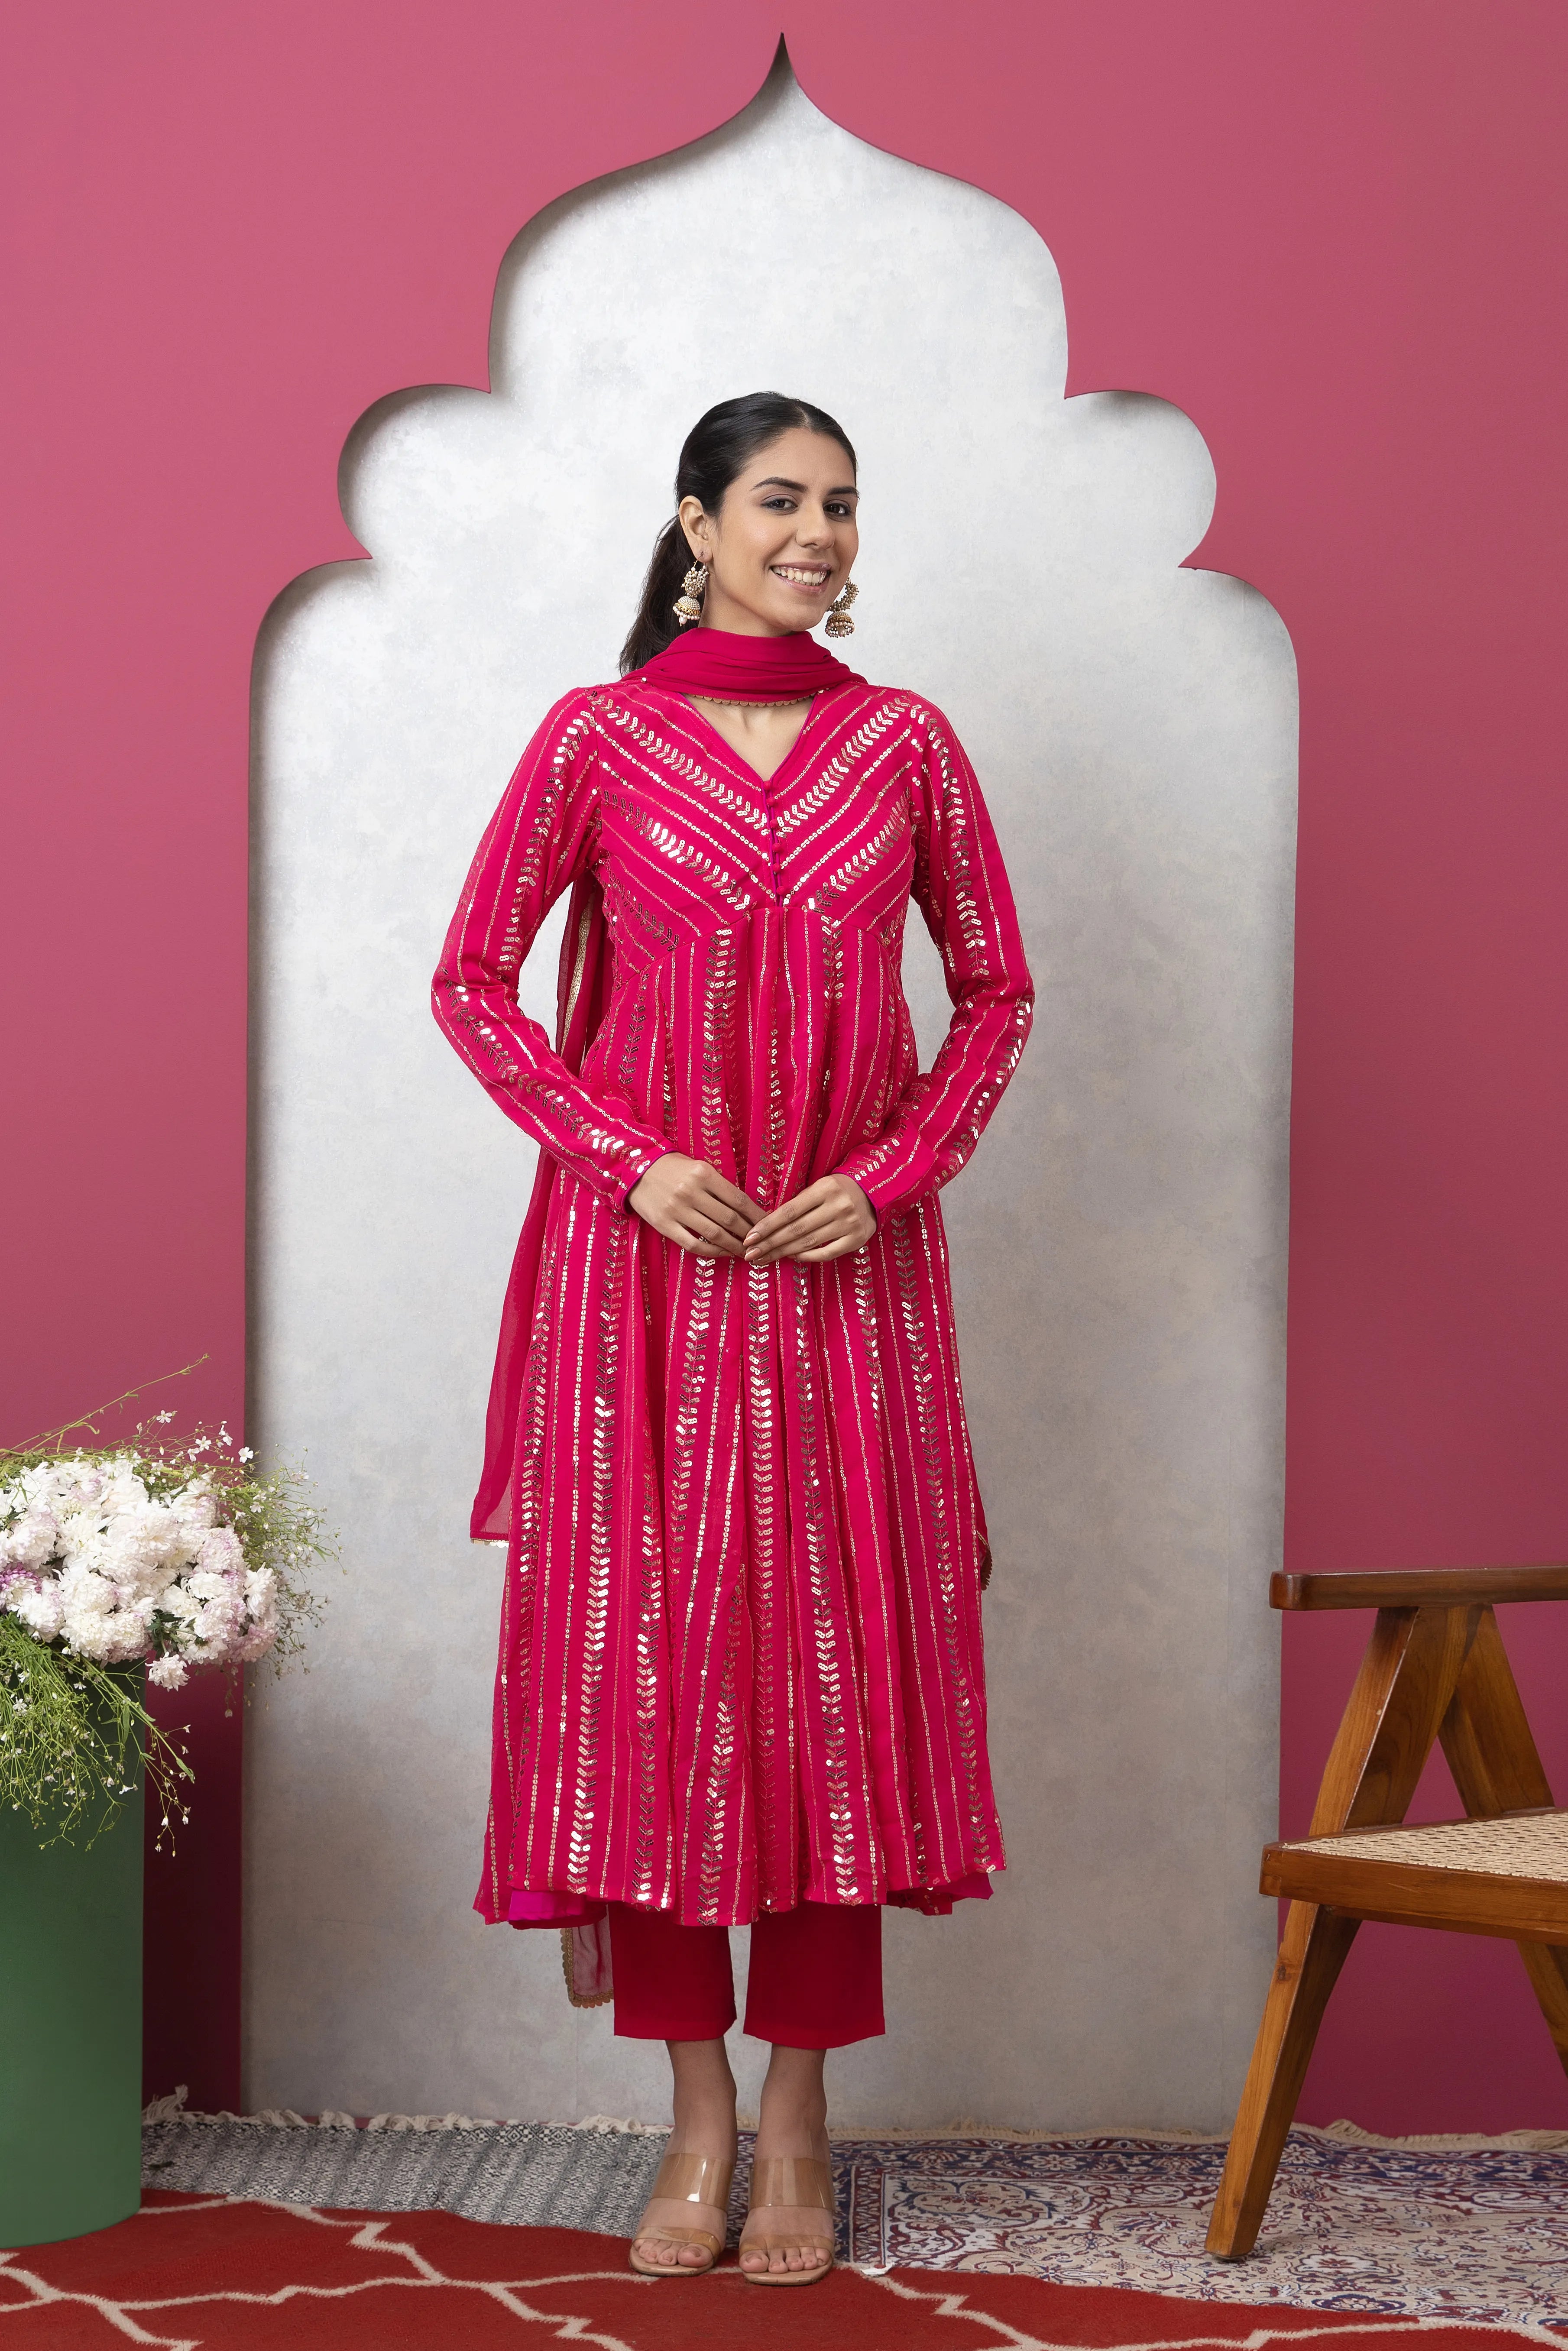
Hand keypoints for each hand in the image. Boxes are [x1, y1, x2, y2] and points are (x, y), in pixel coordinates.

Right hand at [628, 1153, 762, 1257]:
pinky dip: (712, 1251)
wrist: (637, 1170)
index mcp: (704, 1174)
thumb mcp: (699, 1168)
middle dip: (749, 1233)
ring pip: (714, 1234)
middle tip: (760, 1242)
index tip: (767, 1224)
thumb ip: (720, 1186)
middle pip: (729, 1219)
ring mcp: (677, 1209)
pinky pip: (693, 1244)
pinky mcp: (664, 1224)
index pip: (738, 1199)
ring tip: (745, 1251)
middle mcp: (691, 1191)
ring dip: (734, 1245)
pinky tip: (723, 1253)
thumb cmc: (674, 1169)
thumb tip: (746, 1209)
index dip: (756, 1215)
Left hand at [742, 1173, 874, 1265]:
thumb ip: (798, 1204)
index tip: (749, 1238)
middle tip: (750, 1255)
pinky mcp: (857, 1239)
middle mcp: (838, 1206)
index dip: (767, 1226)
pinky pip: (827, 1252)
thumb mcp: (819, 1187)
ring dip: (783, 1253)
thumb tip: (768, 1226)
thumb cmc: (838, 1190)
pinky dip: (808, 1257)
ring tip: (764, 1259)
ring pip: (808, 1242)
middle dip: (770, 1244)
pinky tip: (792, 1258)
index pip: (789, 1211)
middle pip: (796, 1230)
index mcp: (824, 1189)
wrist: (874, 1191)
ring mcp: (849, 1224)